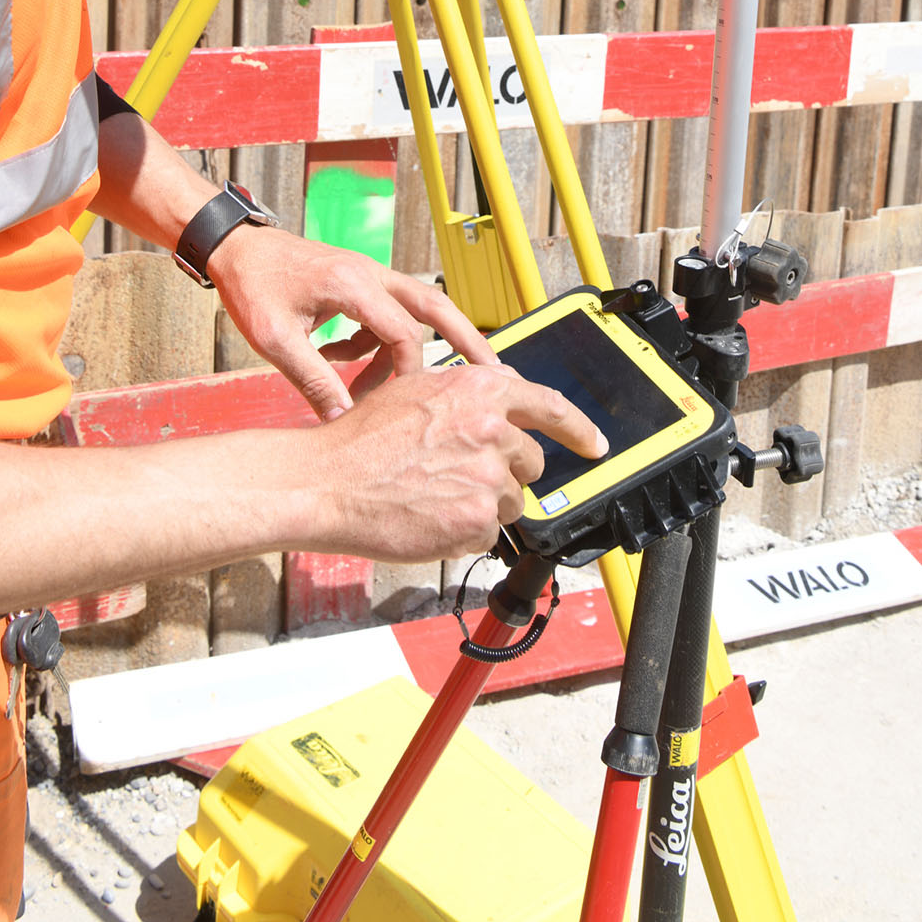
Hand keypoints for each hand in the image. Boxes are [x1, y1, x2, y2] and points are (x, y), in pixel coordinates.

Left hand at [209, 223, 498, 420]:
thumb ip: (313, 380)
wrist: (233, 247)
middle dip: (467, 342)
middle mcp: (371, 274)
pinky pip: (386, 316)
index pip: (404, 332)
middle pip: (436, 306)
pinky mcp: (359, 284)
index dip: (407, 374)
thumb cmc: (251, 285)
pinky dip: (377, 343)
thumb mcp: (275, 340)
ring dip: (414, 348)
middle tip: (496, 376)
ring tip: (403, 389)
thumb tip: (341, 423)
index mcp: (353, 283)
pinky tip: (341, 361)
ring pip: (416, 309)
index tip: (400, 407)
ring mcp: (368, 275)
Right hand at [295, 362, 607, 562]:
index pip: (551, 407)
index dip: (578, 429)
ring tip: (433, 493)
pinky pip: (487, 532)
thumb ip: (468, 396)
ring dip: (482, 502)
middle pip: (529, 462)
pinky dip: (463, 529)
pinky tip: (428, 515)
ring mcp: (488, 478)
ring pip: (510, 501)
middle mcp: (492, 430)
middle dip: (504, 471)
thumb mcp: (417, 390)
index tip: (594, 444)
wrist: (328, 481)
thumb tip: (502, 407)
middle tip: (456, 473)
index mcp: (481, 390)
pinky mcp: (477, 521)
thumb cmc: (362, 438)